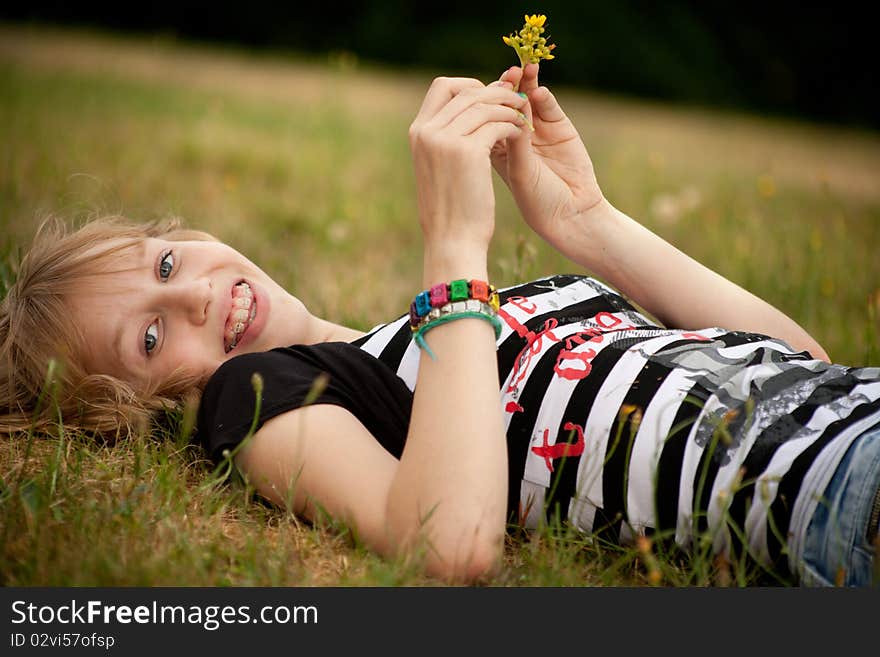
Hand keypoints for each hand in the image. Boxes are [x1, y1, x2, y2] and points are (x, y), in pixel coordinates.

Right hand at [409, 77, 528, 262]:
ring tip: (524, 120)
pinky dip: (513, 125)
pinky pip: (497, 123)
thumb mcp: (438, 169)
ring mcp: (445, 140)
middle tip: (518, 103)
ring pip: (484, 105)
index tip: (490, 100)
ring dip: (509, 108)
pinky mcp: (467, 152)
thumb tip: (468, 115)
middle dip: (496, 93)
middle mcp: (427, 131)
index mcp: (418, 133)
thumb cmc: (451, 210)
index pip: (442, 87)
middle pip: (466, 91)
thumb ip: (445, 140)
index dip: (470, 86)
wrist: (452, 241)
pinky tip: (522, 135)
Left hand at [490, 64, 604, 243]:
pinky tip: (539, 90)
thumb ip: (515, 141)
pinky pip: (548, 105)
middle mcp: (513, 134)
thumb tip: (509, 108)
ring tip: (522, 70)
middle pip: (504, 102)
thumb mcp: (519, 170)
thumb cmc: (536, 198)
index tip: (482, 92)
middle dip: (504, 87)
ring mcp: (536, 128)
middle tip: (506, 75)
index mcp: (494, 147)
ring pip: (527, 98)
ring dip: (524, 83)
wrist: (571, 212)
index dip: (484, 101)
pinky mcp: (558, 125)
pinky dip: (543, 95)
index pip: (485, 116)